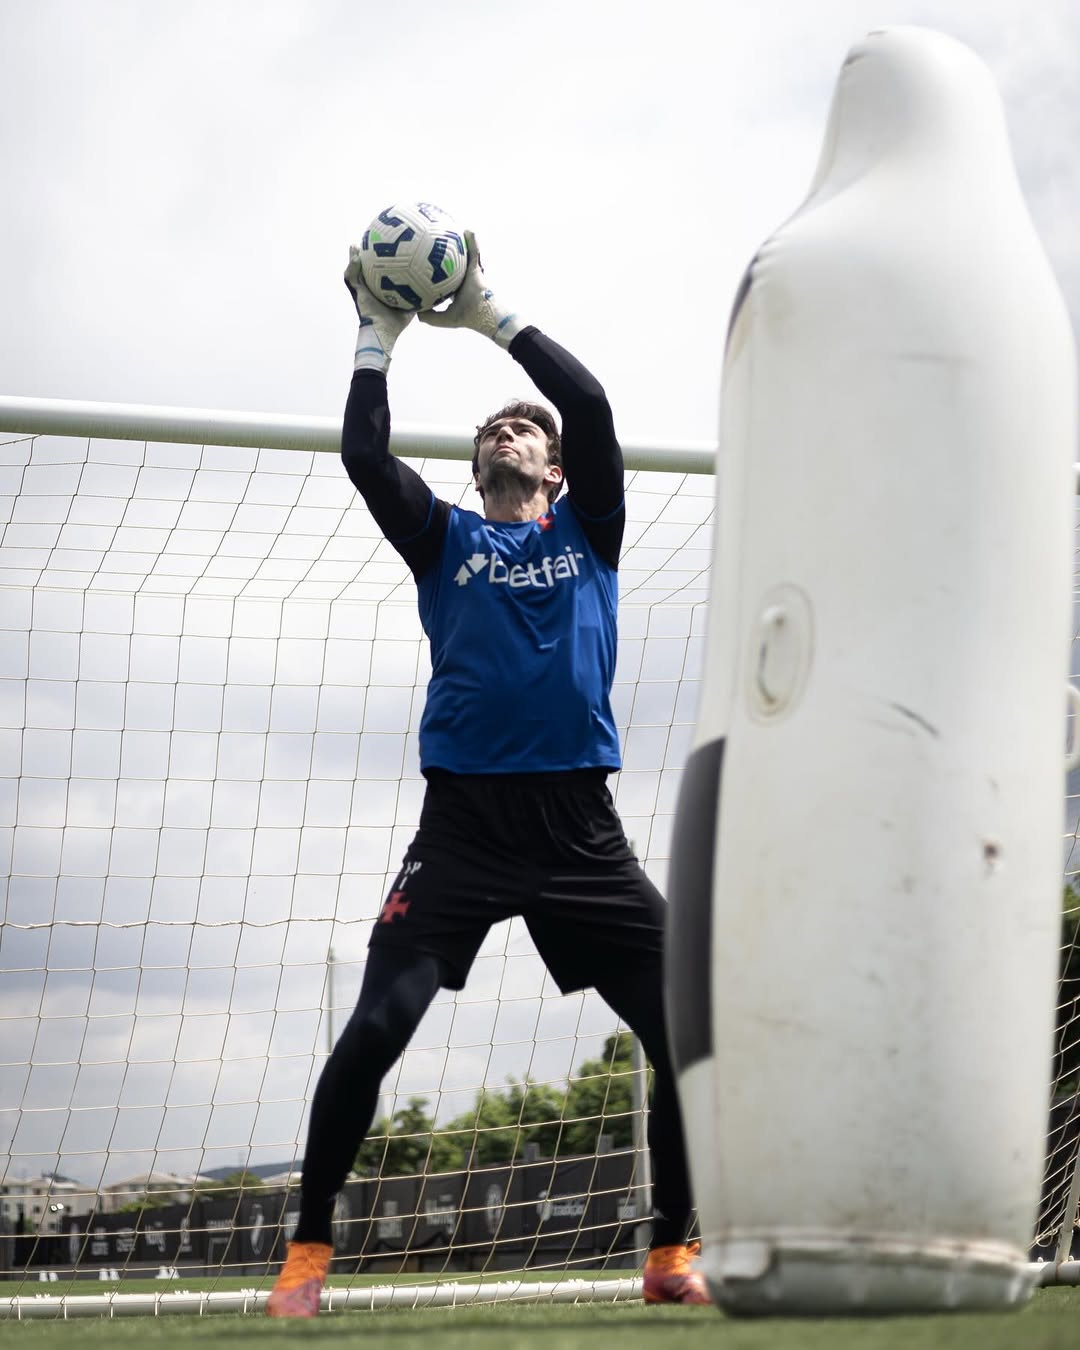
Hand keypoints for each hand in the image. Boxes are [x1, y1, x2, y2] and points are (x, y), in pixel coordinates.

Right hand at [344, 247, 414, 371]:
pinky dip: (352, 268)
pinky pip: (351, 278)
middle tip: (367, 243)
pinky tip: (356, 259)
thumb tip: (434, 289)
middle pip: (365, 270)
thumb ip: (418, 297)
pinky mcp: (356, 293)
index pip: (378, 274)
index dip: (379, 263)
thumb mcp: (410, 307)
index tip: (384, 250)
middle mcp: (369, 290)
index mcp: (379, 291)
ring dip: (353, 258)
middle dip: (365, 257)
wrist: (382, 334)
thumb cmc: (395, 325)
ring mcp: (361, 291)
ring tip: (355, 246)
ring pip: (354, 271)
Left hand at [418, 231, 526, 348]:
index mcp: (455, 289)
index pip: (443, 277)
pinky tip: (467, 230)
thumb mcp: (443, 319)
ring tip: (451, 227)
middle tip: (434, 240)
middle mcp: (462, 278)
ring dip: (459, 241)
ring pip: (463, 254)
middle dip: (445, 252)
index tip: (424, 263)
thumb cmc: (466, 318)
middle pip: (452, 262)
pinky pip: (474, 251)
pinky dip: (472, 240)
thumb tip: (415, 312)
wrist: (483, 315)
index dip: (435, 271)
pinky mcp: (477, 267)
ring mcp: (470, 272)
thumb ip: (429, 316)